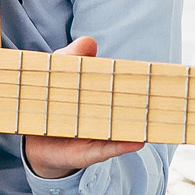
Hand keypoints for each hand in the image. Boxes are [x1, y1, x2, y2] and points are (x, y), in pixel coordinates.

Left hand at [23, 38, 144, 178]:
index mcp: (102, 96)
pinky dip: (121, 146)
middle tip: (161, 94)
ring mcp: (99, 136)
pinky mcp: (87, 153)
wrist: (32, 142)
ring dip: (138, 126)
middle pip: (128, 108)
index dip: (140, 79)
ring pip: (122, 131)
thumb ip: (71, 58)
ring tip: (155, 121)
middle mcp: (105, 117)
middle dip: (145, 103)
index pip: (123, 85)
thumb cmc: (51, 102)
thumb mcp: (57, 74)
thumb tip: (90, 42)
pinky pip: (106, 149)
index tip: (158, 73)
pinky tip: (137, 142)